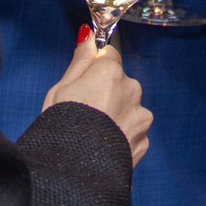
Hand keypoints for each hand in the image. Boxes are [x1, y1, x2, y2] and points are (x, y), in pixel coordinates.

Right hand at [43, 28, 151, 165]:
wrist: (74, 169)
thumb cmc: (62, 125)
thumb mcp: (61, 87)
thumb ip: (80, 60)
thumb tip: (88, 35)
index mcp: (110, 72)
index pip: (108, 56)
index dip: (94, 69)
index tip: (84, 82)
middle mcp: (131, 89)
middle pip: (120, 82)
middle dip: (107, 92)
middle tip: (85, 111)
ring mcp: (140, 116)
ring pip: (129, 107)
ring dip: (117, 115)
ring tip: (94, 131)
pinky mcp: (144, 140)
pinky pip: (133, 131)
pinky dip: (122, 136)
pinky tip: (105, 144)